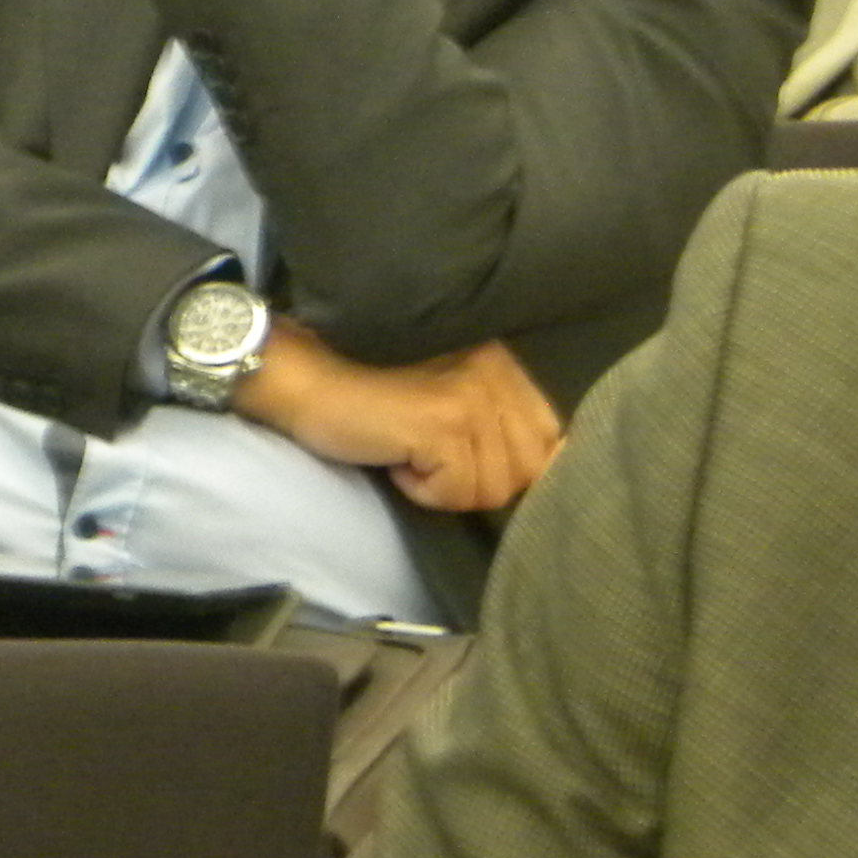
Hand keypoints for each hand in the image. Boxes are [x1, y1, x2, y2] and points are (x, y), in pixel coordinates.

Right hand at [236, 325, 562, 512]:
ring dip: (445, 486)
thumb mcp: (449, 399)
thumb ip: (500, 422)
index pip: (550, 438)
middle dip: (476, 481)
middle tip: (429, 455)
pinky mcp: (443, 424)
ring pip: (491, 489)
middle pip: (525, 472)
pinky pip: (456, 492)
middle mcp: (497, 374)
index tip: (464, 458)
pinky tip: (395, 455)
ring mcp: (472, 397)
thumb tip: (550, 467)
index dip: (513, 466)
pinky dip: (421, 489)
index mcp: (504, 365)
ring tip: (408, 449)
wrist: (307, 379)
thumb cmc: (370, 393)